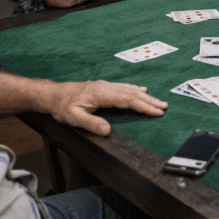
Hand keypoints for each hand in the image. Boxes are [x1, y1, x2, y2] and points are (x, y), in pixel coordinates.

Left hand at [47, 80, 167, 135]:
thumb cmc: (63, 107)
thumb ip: (91, 124)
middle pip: (132, 94)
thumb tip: (108, 131)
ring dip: (145, 96)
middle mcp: (106, 88)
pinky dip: (135, 90)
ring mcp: (105, 86)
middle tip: (164, 107)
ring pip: (129, 90)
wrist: (54, 95)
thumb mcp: (74, 118)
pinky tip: (141, 90)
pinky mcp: (103, 87)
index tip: (157, 112)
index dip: (143, 106)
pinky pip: (124, 87)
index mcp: (102, 94)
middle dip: (149, 101)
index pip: (128, 100)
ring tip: (158, 101)